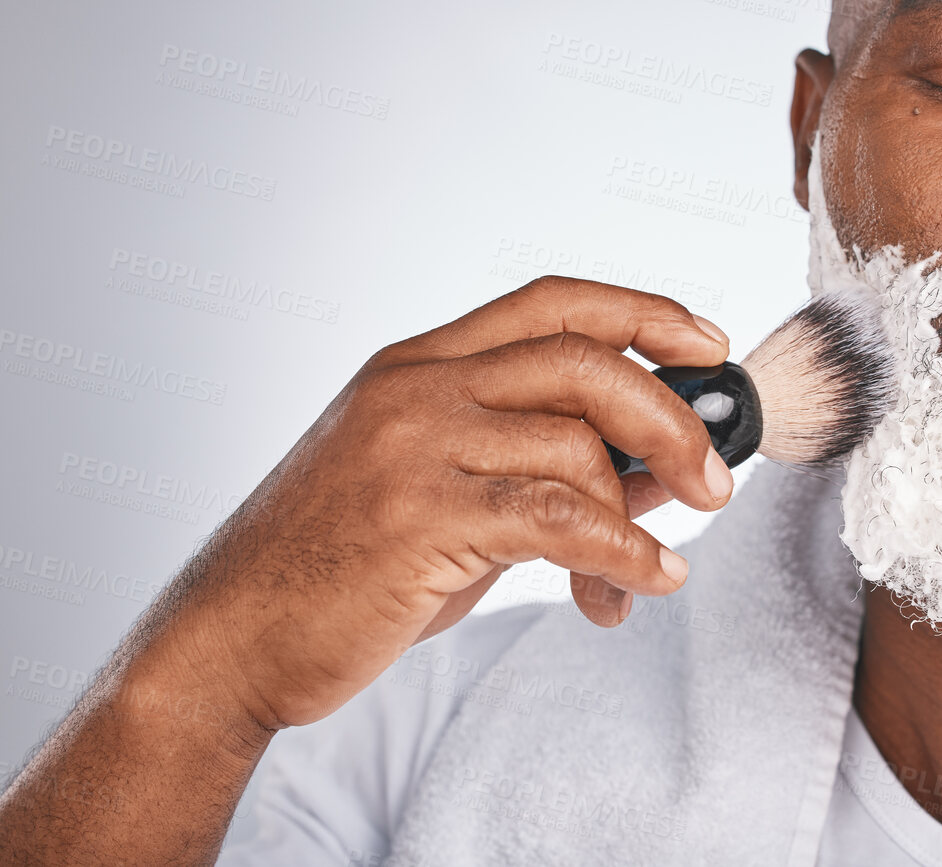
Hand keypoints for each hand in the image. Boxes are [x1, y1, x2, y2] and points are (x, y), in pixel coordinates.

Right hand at [144, 276, 733, 731]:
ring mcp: (411, 446)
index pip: (552, 303)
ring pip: (575, 446)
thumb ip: (530, 470)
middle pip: (583, 360)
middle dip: (670, 416)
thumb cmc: (336, 571)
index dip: (642, 312)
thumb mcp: (437, 495)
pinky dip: (620, 553)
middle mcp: (414, 387)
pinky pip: (558, 520)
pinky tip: (638, 586)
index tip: (707, 343)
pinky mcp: (418, 517)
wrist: (228, 639)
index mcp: (416, 365)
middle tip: (713, 481)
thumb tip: (653, 472)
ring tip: (639, 576)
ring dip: (633, 518)